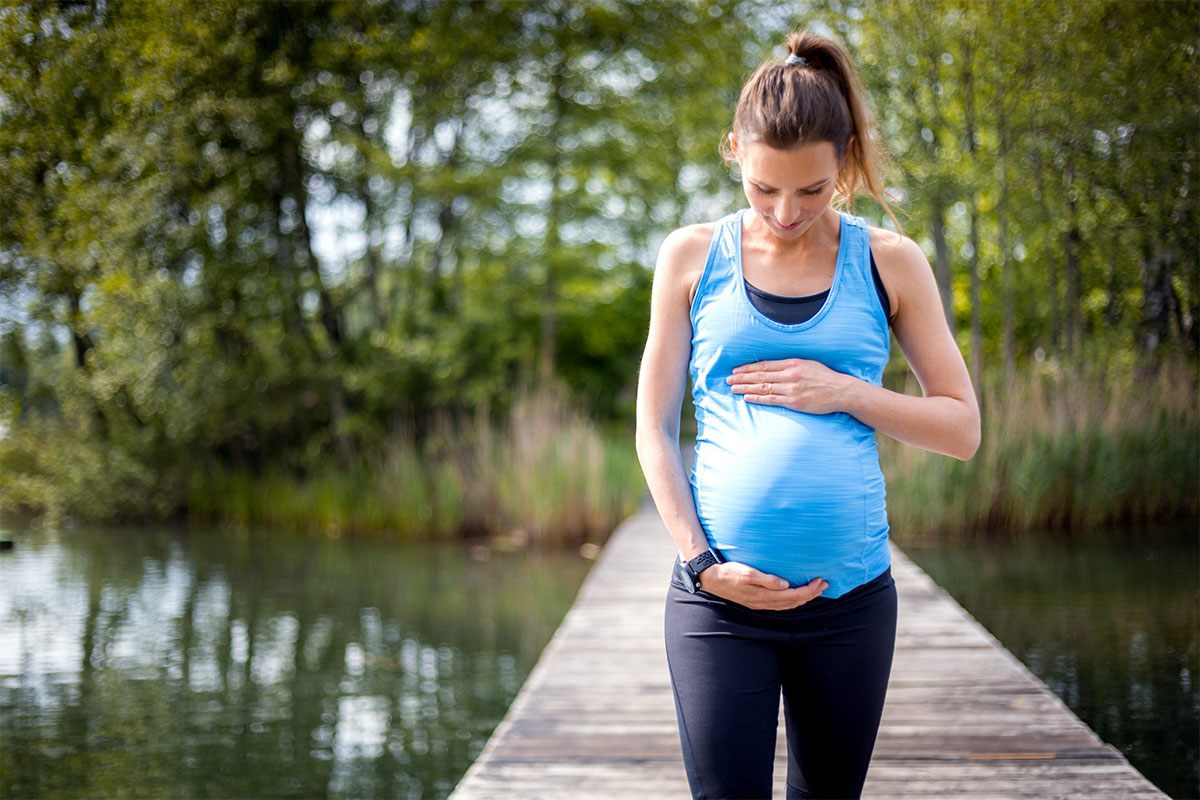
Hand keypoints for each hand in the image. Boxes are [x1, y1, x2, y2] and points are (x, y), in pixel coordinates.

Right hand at [698, 561, 828, 609]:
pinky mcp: (757, 601)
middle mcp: (764, 602)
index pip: (793, 596)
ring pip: (788, 604)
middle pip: (794, 602)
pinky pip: (781, 604)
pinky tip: (796, 594)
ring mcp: (761, 603)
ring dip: (804, 598)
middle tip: (825, 584)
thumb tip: (785, 584)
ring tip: (815, 590)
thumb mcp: (747, 573)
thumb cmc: (729, 572)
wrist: (711, 579)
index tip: (820, 580)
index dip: (809, 590)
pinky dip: (793, 600)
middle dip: (811, 594)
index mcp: (764, 596)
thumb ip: (766, 579)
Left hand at [726, 358, 851, 414]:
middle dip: (742, 377)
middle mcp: (790, 374)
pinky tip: (747, 397)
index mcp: (792, 363)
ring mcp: (791, 388)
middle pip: (760, 376)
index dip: (748, 368)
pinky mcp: (794, 402)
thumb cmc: (824, 377)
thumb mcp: (807, 364)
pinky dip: (757, 398)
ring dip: (745, 388)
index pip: (764, 365)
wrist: (841, 391)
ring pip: (763, 388)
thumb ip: (789, 365)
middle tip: (728, 379)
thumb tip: (772, 367)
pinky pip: (771, 400)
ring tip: (733, 388)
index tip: (736, 369)